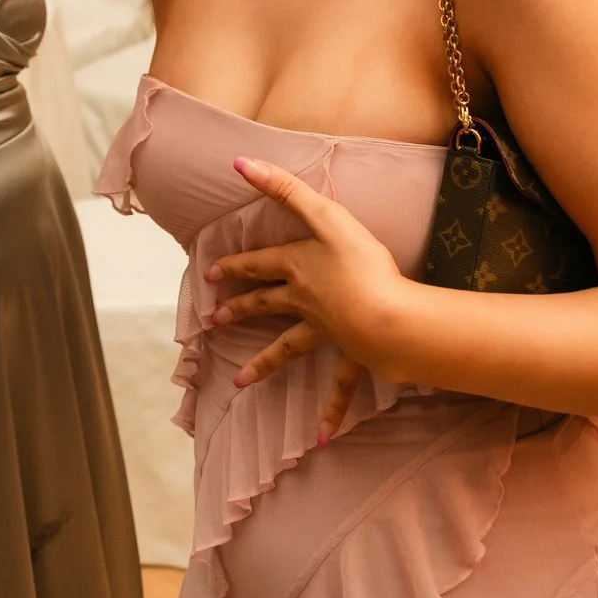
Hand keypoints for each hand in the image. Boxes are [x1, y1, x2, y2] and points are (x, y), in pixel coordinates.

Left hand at [207, 155, 412, 440]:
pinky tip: (322, 436)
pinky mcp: (351, 354)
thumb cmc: (362, 262)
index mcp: (298, 268)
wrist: (386, 316)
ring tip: (240, 382)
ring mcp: (326, 331)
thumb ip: (286, 187)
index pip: (259, 265)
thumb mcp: (325, 214)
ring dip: (264, 364)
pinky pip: (340, 386)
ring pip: (289, 347)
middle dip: (239, 311)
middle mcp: (305, 302)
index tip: (211, 276)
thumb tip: (239, 161)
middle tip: (212, 321)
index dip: (235, 266)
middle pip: (265, 306)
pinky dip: (332, 410)